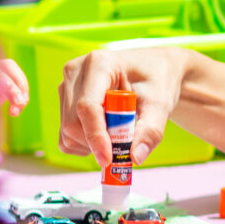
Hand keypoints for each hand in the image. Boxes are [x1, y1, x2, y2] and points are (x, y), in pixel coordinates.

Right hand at [58, 47, 190, 164]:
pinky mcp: (64, 102)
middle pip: (73, 122)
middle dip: (97, 143)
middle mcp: (76, 72)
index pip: (87, 106)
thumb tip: (136, 157)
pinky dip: (85, 144)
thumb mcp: (161, 105)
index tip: (108, 160)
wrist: (153, 71)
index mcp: (99, 64)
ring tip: (119, 131)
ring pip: (67, 132)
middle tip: (125, 145)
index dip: (95, 136)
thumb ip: (150, 131)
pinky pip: (65, 136)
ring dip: (92, 145)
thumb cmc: (157, 82)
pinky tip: (106, 133)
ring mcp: (66, 86)